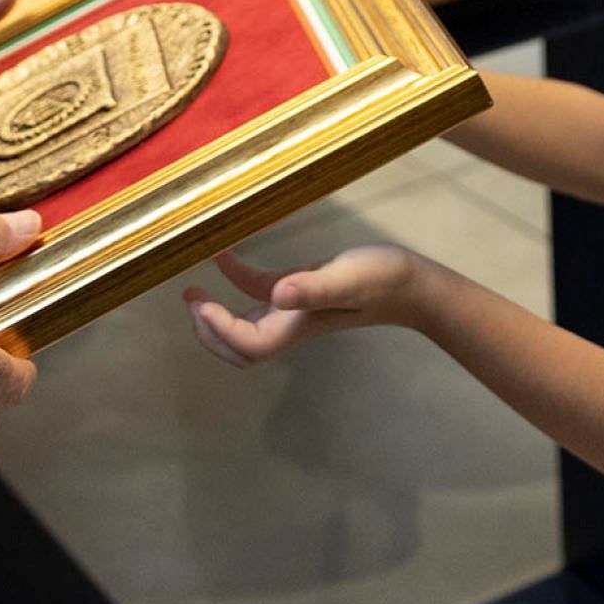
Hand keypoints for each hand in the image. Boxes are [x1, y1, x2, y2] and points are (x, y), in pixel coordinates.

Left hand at [183, 245, 426, 366]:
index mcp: (297, 326)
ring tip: (193, 290)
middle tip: (190, 301)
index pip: (247, 345)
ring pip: (244, 326)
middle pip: (238, 348)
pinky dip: (237, 279)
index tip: (200, 302)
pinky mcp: (302, 291)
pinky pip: (260, 293)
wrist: (413, 284)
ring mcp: (295, 310)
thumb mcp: (348, 280)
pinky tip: (225, 255)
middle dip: (208, 332)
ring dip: (215, 313)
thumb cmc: (384, 281)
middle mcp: (291, 324)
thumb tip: (276, 296)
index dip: (218, 329)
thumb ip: (313, 288)